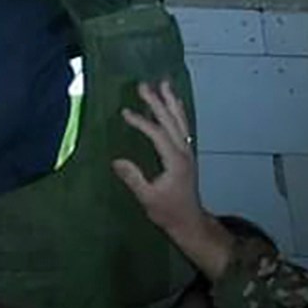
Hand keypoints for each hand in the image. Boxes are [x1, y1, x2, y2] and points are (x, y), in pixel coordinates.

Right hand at [113, 80, 231, 279]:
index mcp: (175, 161)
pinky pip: (183, 128)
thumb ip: (134, 179)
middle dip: (158, 102)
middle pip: (171, 122)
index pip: (158, 134)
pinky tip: (173, 105)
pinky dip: (177, 113)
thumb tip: (116, 160)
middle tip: (144, 85)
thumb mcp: (148, 199)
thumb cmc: (168, 213)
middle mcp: (184, 152)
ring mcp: (188, 152)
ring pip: (181, 122)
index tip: (124, 112)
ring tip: (164, 84)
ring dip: (171, 102)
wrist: (190, 223)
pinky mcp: (187, 155)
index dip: (141, 122)